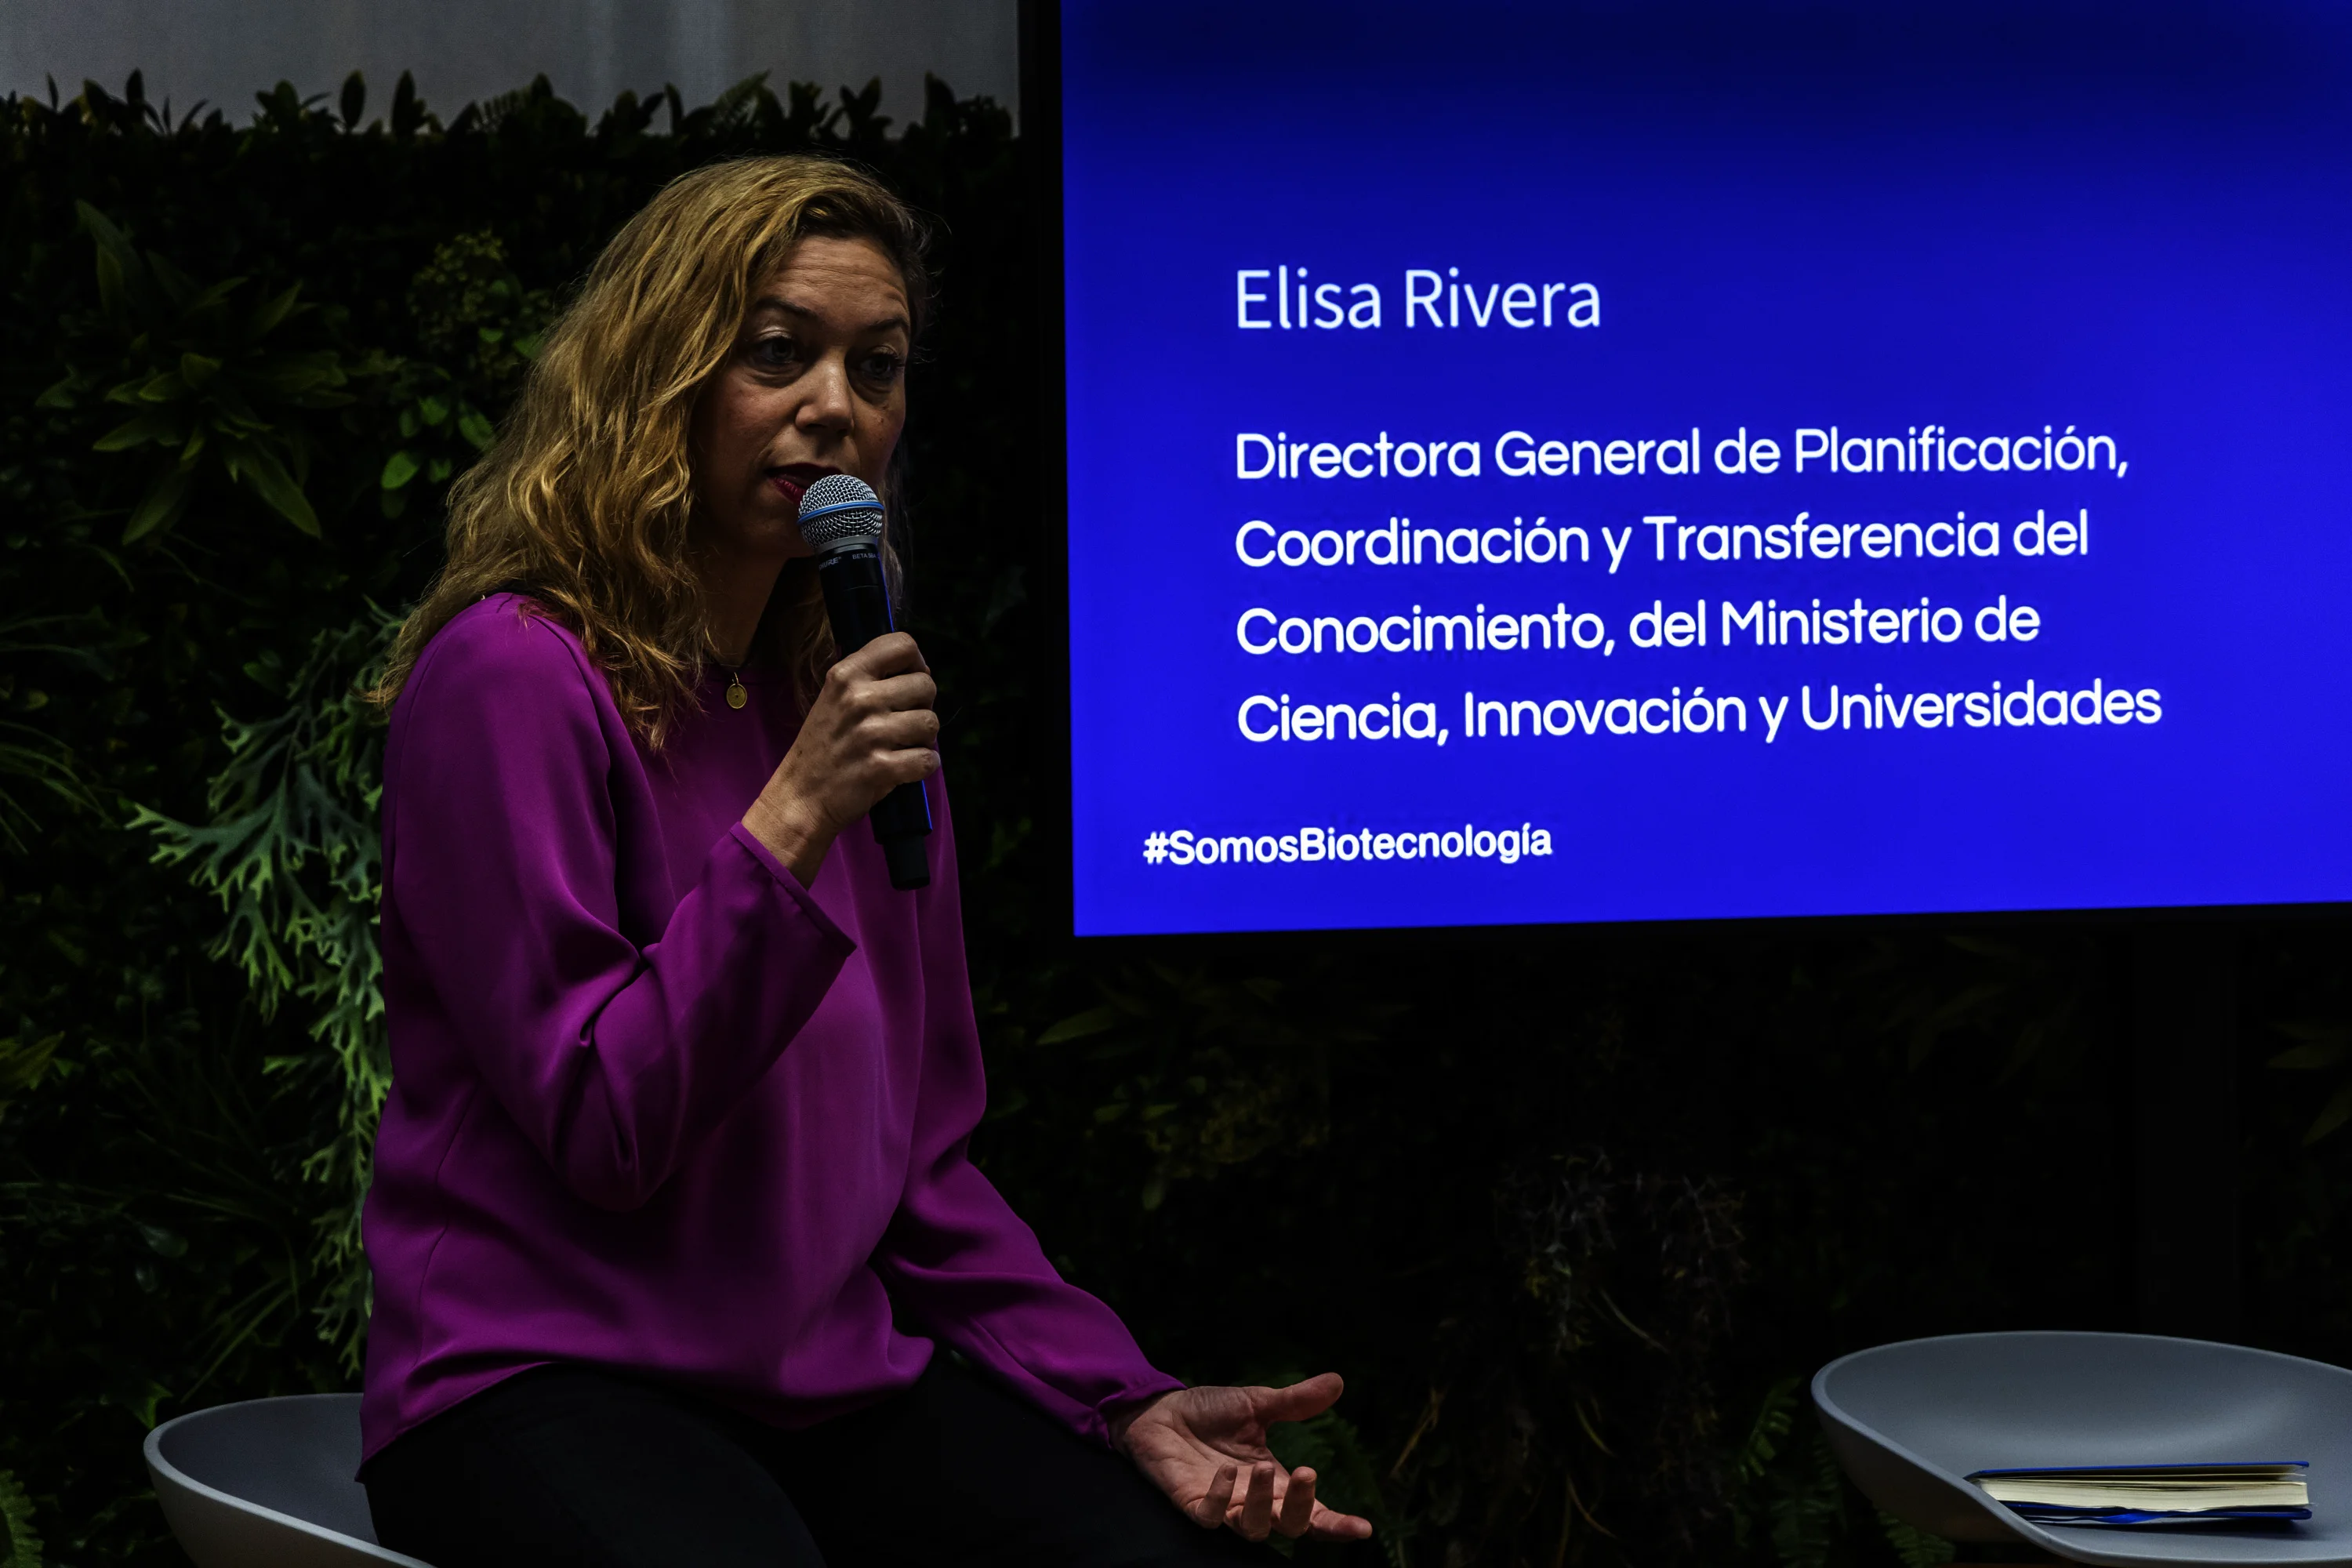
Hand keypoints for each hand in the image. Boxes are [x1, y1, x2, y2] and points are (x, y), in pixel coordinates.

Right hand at [741, 632, 937, 883]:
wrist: (800, 796)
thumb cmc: (823, 747)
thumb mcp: (834, 697)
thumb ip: (869, 677)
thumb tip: (918, 669)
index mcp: (847, 674)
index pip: (903, 644)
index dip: (918, 663)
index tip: (910, 682)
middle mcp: (859, 698)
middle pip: (926, 685)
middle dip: (923, 706)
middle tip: (903, 723)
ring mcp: (870, 733)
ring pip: (931, 723)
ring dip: (924, 739)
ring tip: (901, 746)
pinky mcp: (881, 767)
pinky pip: (928, 759)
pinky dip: (923, 766)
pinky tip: (904, 768)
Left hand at [1112, 1375, 1373, 1543]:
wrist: (1160, 1410)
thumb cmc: (1210, 1413)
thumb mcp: (1257, 1403)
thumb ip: (1296, 1402)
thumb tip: (1338, 1382)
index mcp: (1276, 1481)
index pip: (1312, 1513)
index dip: (1337, 1524)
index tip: (1363, 1528)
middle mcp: (1253, 1500)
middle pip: (1288, 1526)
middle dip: (1301, 1508)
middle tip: (1307, 1474)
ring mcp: (1222, 1505)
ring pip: (1251, 1527)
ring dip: (1260, 1503)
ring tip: (1262, 1467)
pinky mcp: (1191, 1504)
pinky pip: (1209, 1516)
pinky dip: (1219, 1498)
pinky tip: (1226, 1472)